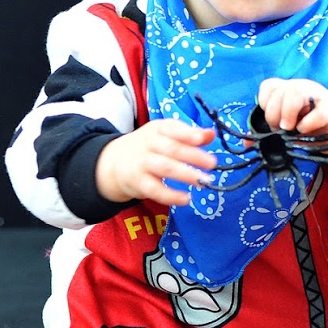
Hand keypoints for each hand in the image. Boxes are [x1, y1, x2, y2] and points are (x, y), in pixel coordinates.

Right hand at [96, 119, 216, 206]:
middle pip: (172, 148)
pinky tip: (186, 199)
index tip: (201, 138)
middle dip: (193, 155)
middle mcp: (148, 144)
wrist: (115, 162)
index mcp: (158, 129)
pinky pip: (155, 190)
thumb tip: (212, 134)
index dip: (187, 133)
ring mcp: (142, 163)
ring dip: (186, 174)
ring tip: (204, 181)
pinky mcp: (138, 183)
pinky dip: (171, 196)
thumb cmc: (150, 147)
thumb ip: (190, 135)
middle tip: (212, 163)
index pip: (172, 128)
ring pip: (165, 167)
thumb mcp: (167, 135)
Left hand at [257, 78, 327, 157]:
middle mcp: (301, 88)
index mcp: (288, 90)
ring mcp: (317, 96)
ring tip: (289, 129)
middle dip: (273, 115)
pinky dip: (307, 125)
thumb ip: (267, 131)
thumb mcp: (287, 126)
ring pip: (295, 93)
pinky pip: (317, 113)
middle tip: (280, 129)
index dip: (265, 104)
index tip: (270, 120)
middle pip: (280, 91)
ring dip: (286, 114)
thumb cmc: (310, 125)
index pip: (269, 87)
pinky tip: (305, 130)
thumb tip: (246, 144)